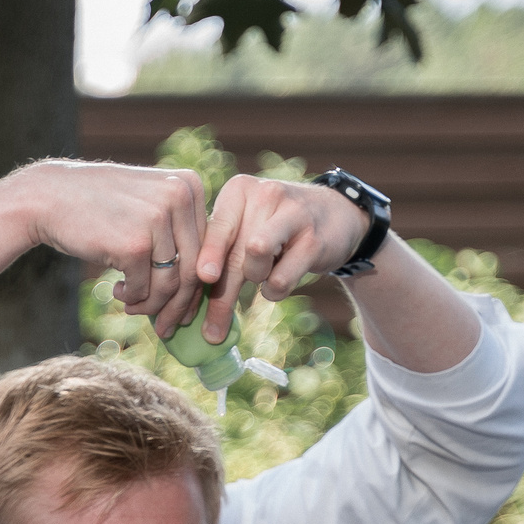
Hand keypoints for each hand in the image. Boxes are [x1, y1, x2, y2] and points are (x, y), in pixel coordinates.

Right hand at [14, 161, 212, 338]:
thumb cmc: (100, 206)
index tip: (183, 307)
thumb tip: (204, 282)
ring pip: (170, 284)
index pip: (207, 247)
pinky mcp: (134, 244)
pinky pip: (144, 288)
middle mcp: (179, 198)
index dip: (197, 284)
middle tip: (167, 326)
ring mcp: (157, 220)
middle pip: (194, 268)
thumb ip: (177, 230)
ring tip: (134, 308)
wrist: (49, 197)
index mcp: (189, 185)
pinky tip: (118, 292)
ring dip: (152, 306)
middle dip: (179, 305)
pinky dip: (132, 299)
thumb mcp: (147, 203)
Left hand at [194, 176, 370, 343]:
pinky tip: (280, 278)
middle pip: (233, 254)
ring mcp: (292, 214)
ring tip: (263, 273)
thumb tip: (187, 296)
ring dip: (254, 280)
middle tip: (211, 333)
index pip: (215, 229)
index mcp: (239, 190)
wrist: (336, 215)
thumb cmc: (275, 227)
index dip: (204, 258)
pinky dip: (275, 291)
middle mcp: (265, 194)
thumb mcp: (246, 225)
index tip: (200, 280)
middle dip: (220, 298)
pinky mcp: (313, 239)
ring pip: (255, 261)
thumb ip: (219, 249)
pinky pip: (281, 280)